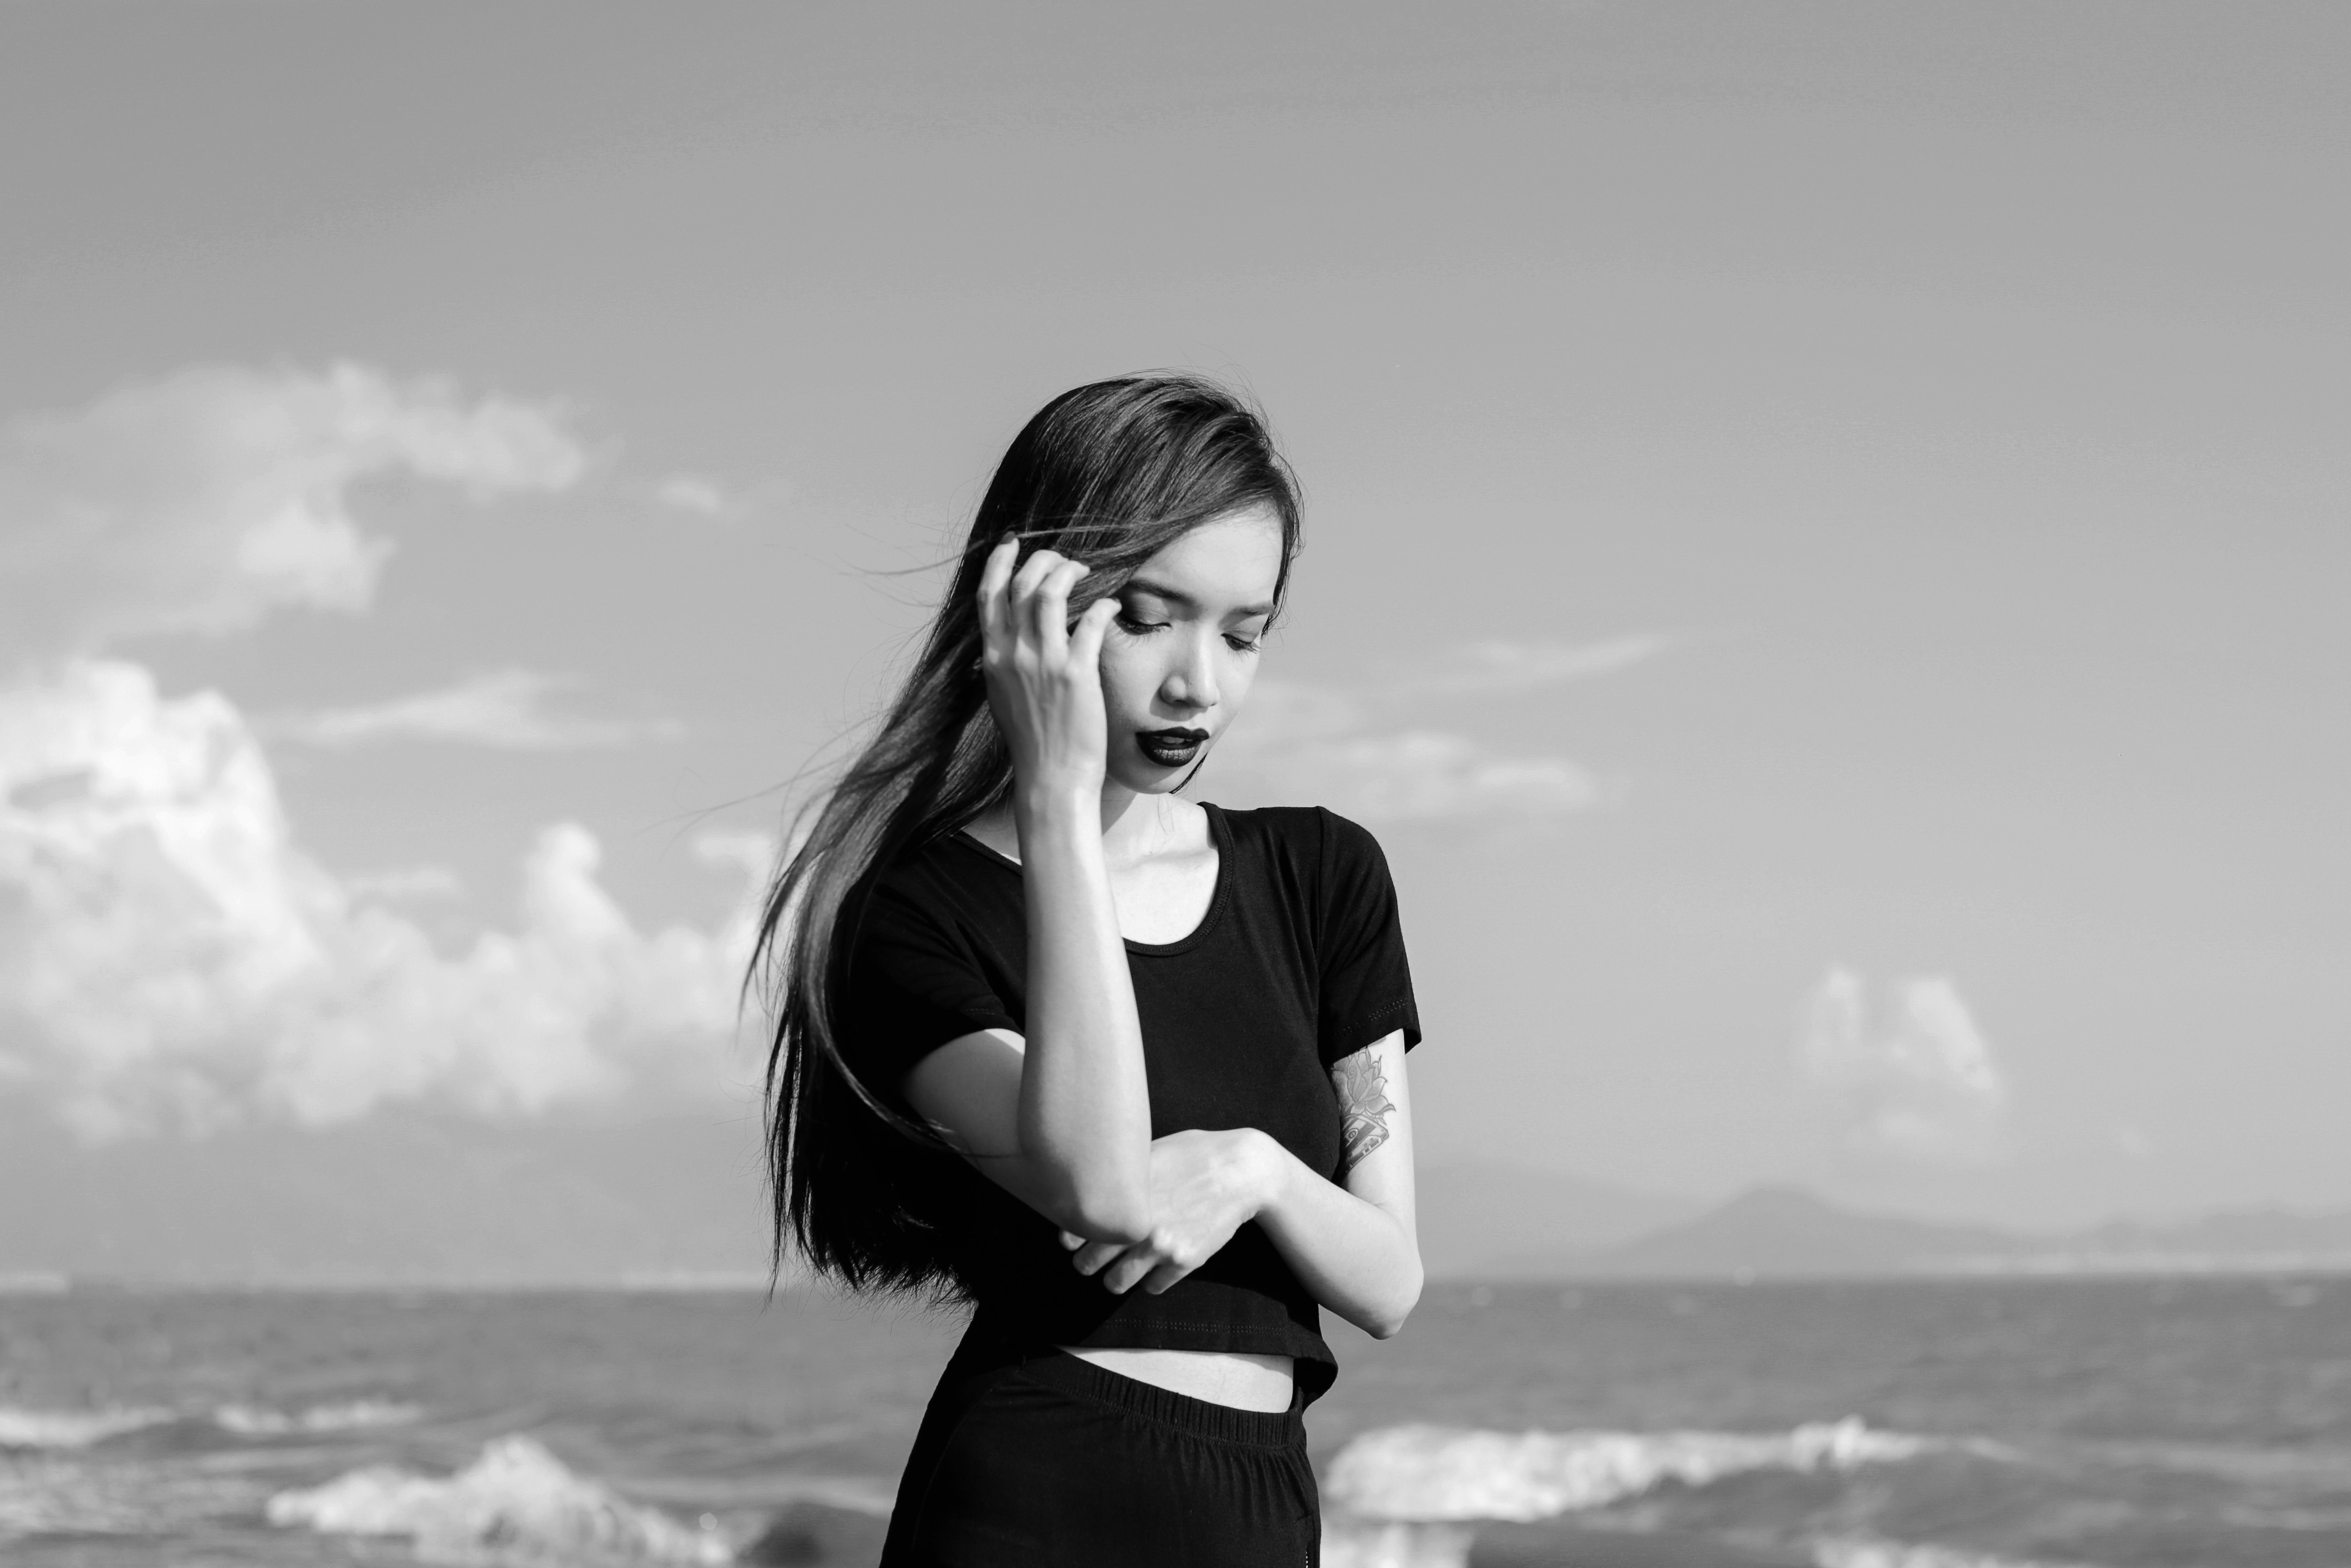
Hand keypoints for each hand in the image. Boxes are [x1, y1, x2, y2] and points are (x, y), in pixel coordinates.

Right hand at [977, 535, 1119, 798]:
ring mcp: (1043, 663)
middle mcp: (1012, 655)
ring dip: (1069, 573)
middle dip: (1041, 559)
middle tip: (1063, 560)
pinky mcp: (1075, 674)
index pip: (987, 595)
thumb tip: (1005, 642)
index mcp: (992, 658)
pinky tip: (1113, 605)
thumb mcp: (1003, 697)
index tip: (1012, 542)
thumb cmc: (1033, 742)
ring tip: (1086, 572)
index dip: (998, 562)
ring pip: (1049, 593)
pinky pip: (1089, 622)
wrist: (1050, 778)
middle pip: (1019, 583)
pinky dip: (1103, 605)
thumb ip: (1002, 665)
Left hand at [1060, 1129, 1279, 1294]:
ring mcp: (1161, 1246)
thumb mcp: (1150, 1152)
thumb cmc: (1196, 1154)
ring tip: (1119, 1271)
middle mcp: (1137, 1224)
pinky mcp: (1185, 1261)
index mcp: (1123, 1195)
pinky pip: (1153, 1287)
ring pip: (1116, 1283)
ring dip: (1115, 1278)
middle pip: (1088, 1263)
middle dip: (1087, 1262)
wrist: (1242, 1171)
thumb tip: (1091, 1186)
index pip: (1074, 1231)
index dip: (1071, 1237)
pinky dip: (1150, 1281)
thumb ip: (1121, 1175)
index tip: (1075, 1237)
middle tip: (1091, 1259)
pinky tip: (1155, 1266)